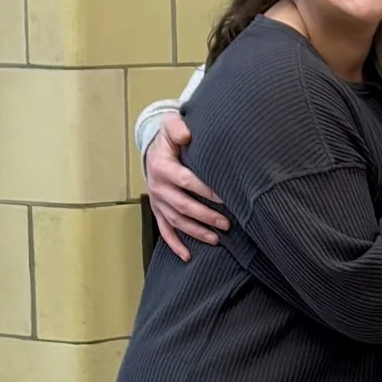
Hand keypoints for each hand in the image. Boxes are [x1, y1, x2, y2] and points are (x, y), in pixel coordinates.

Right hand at [145, 108, 227, 260]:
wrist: (154, 149)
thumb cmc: (169, 138)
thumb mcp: (171, 125)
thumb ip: (177, 127)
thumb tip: (187, 135)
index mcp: (162, 167)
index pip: (185, 181)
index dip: (204, 190)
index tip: (224, 197)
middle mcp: (157, 187)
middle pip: (182, 205)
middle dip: (205, 216)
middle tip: (227, 223)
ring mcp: (157, 201)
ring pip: (176, 221)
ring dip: (196, 231)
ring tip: (216, 239)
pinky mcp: (158, 210)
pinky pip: (165, 230)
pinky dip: (175, 244)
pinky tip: (187, 256)